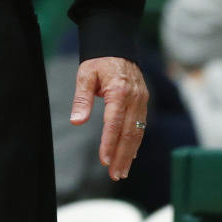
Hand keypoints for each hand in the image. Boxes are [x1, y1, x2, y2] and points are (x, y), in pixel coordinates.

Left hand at [70, 57, 149, 181]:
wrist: (117, 46)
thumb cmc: (98, 61)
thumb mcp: (85, 75)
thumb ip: (82, 99)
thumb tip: (77, 122)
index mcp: (119, 91)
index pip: (114, 123)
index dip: (109, 143)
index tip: (104, 160)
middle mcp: (134, 97)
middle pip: (129, 132)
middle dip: (122, 155)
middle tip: (115, 174)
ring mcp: (142, 100)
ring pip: (138, 132)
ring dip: (130, 153)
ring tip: (121, 171)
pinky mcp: (144, 102)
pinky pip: (141, 125)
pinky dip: (136, 142)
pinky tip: (130, 155)